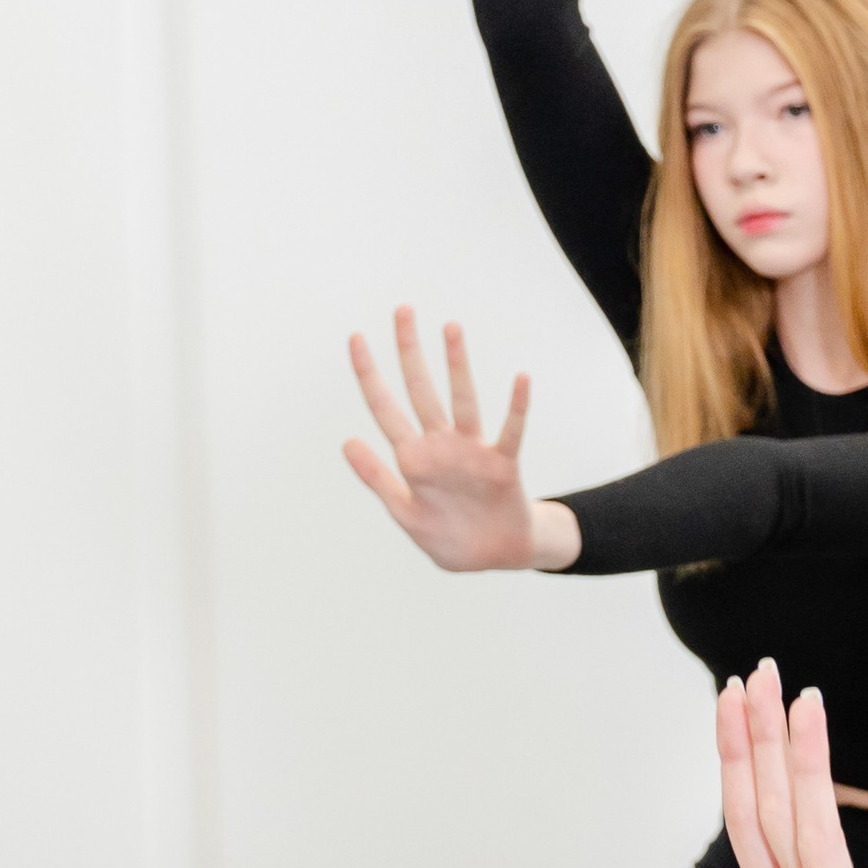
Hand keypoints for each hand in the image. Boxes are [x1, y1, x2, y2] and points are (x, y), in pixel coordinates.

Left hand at [343, 310, 578, 572]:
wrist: (494, 557)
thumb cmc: (449, 537)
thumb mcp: (406, 513)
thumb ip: (378, 478)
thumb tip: (347, 440)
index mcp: (412, 458)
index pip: (384, 408)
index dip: (368, 374)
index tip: (356, 337)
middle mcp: (440, 446)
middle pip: (420, 390)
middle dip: (408, 351)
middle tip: (402, 310)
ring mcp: (472, 451)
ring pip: (462, 400)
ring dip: (457, 365)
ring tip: (450, 328)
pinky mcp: (502, 464)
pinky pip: (510, 430)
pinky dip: (516, 406)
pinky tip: (520, 379)